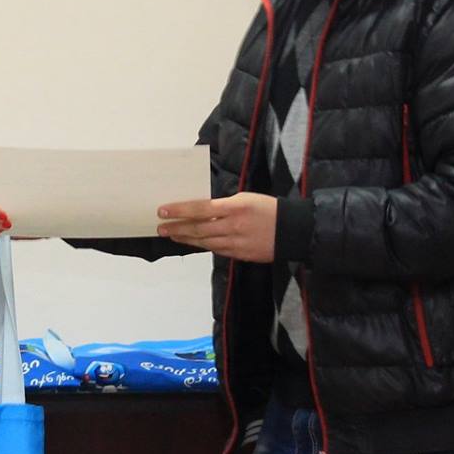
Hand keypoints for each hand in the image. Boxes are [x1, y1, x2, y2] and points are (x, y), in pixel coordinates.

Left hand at [157, 192, 277, 260]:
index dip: (180, 210)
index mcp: (234, 208)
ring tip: (172, 235)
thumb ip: (223, 205)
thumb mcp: (246, 198)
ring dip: (185, 239)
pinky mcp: (240, 255)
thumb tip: (202, 210)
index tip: (163, 211)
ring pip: (204, 242)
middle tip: (160, 227)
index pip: (200, 209)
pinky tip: (192, 242)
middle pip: (198, 229)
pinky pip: (216, 250)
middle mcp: (233, 226)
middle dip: (177, 228)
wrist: (292, 231)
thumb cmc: (269, 209)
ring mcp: (236, 243)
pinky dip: (202, 246)